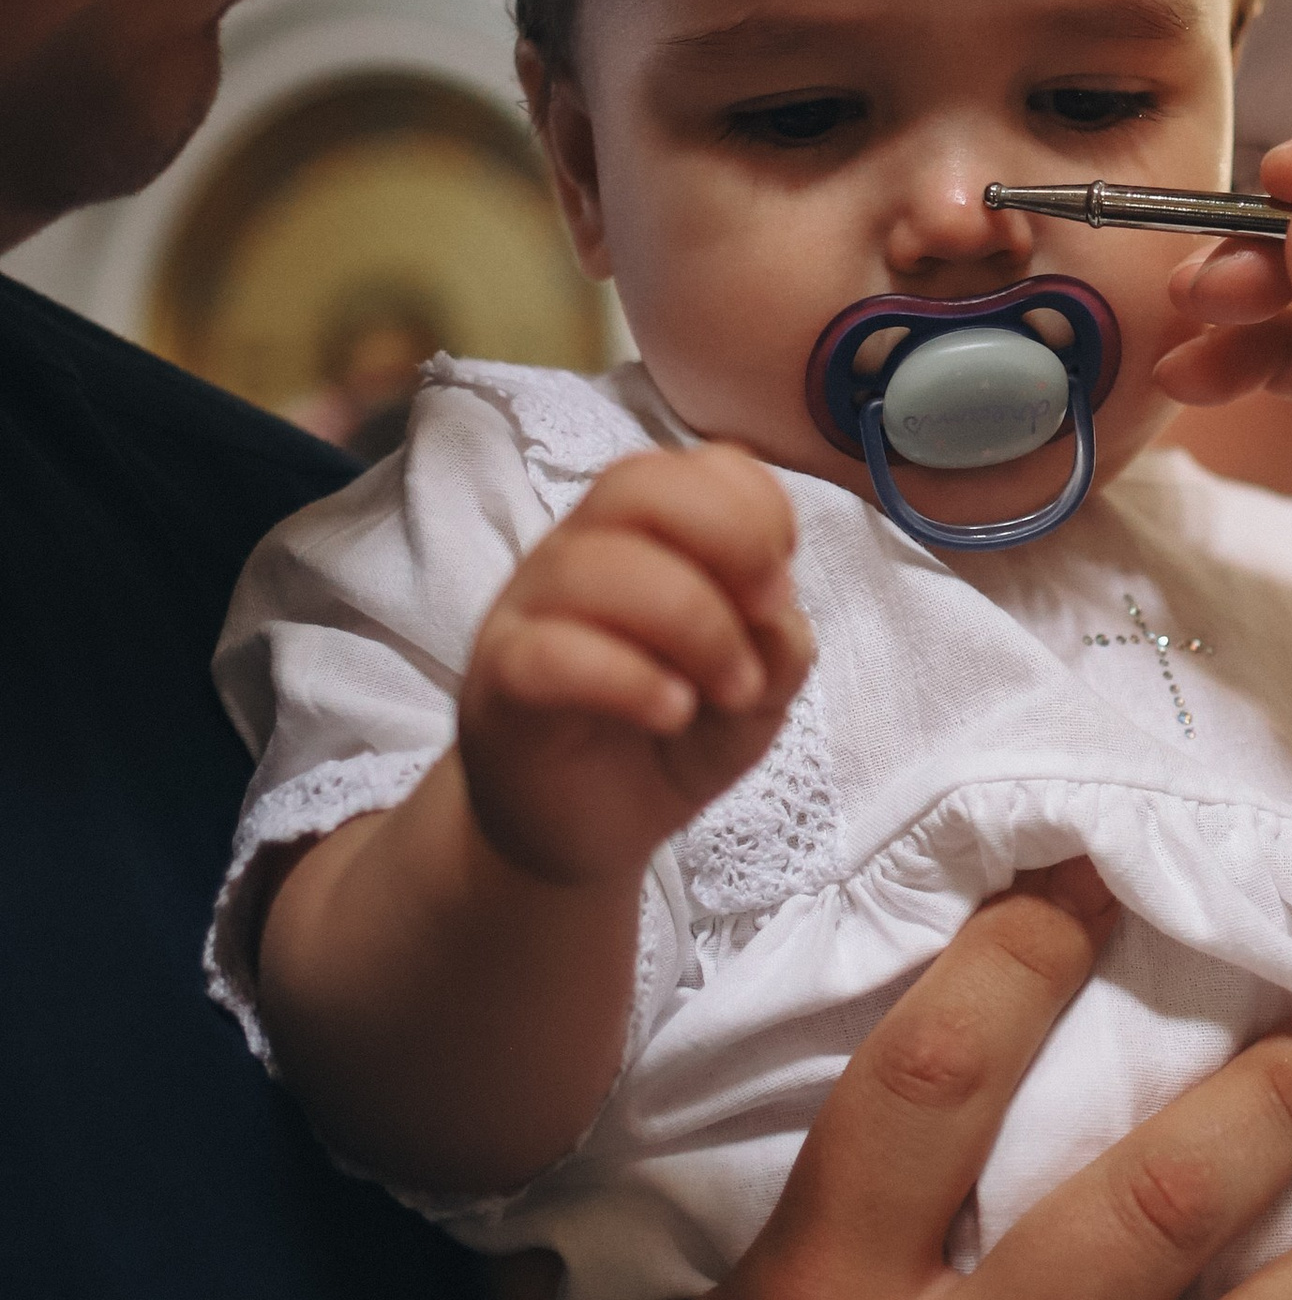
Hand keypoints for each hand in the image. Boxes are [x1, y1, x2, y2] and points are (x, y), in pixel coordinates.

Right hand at [460, 446, 812, 885]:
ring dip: (694, 624)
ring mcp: (530, 612)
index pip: (692, 467)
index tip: (781, 584)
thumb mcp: (754, 693)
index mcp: (645, 538)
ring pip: (592, 567)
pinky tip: (672, 712)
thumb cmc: (669, 740)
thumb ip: (778, 646)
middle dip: (729, 540)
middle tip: (765, 616)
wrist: (585, 832)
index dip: (755, 507)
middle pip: (637, 487)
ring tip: (733, 692)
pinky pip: (547, 653)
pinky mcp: (501, 683)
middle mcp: (580, 554)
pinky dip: (626, 677)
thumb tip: (779, 617)